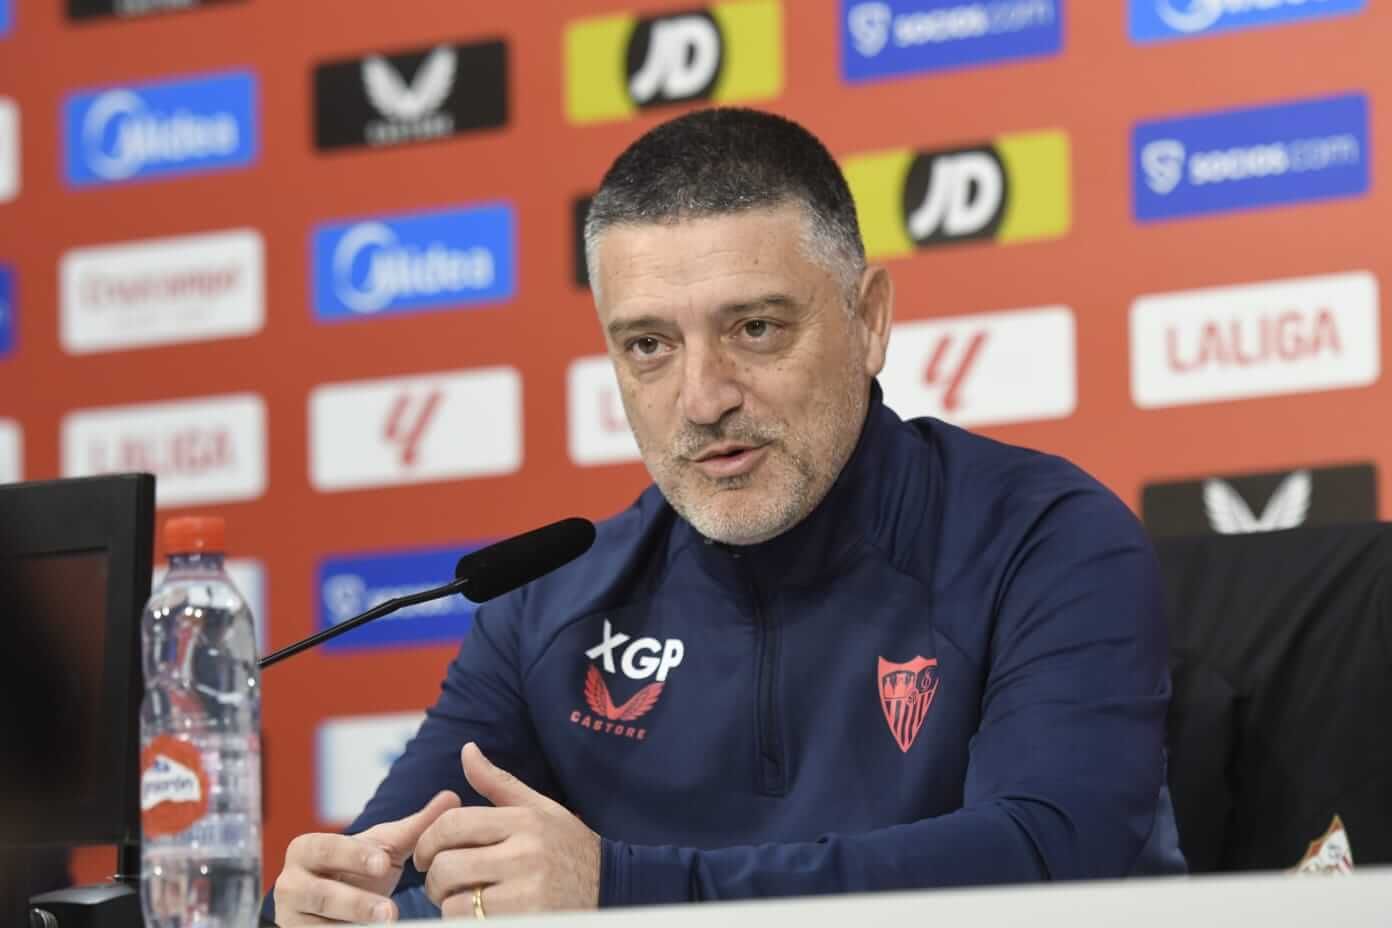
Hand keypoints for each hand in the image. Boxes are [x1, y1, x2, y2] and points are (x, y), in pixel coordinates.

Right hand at [273, 790, 460, 924]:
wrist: (331, 907)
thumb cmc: (358, 870)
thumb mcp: (383, 847)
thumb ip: (416, 826)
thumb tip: (452, 797)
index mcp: (306, 849)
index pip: (327, 848)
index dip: (354, 856)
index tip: (383, 863)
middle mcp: (290, 883)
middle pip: (319, 893)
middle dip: (355, 902)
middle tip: (390, 911)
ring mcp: (291, 917)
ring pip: (318, 925)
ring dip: (352, 926)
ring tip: (387, 925)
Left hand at [414, 743, 600, 917]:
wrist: (610, 886)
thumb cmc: (568, 845)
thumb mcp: (539, 808)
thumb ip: (498, 782)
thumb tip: (467, 749)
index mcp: (523, 820)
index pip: (453, 824)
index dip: (427, 841)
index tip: (424, 856)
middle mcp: (525, 854)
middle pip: (447, 866)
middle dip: (433, 879)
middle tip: (441, 884)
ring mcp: (527, 892)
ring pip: (454, 902)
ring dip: (448, 905)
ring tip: (462, 901)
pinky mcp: (527, 919)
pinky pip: (472, 925)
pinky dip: (466, 923)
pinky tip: (479, 916)